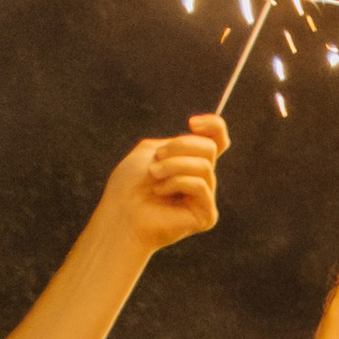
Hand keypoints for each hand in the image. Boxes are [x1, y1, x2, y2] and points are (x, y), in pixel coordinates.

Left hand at [102, 117, 224, 255]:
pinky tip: (159, 192)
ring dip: (173, 165)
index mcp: (190, 163)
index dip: (214, 126)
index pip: (217, 140)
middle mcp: (202, 179)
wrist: (120, 213)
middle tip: (156, 159)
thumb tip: (200, 137)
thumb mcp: (150, 151)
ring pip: (204, 165)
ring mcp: (205, 198)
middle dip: (180, 147)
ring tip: (153, 175)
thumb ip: (177, 142)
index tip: (191, 123)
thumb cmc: (129, 185)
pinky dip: (176, 183)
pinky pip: (200, 185)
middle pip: (209, 147)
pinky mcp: (206, 215)